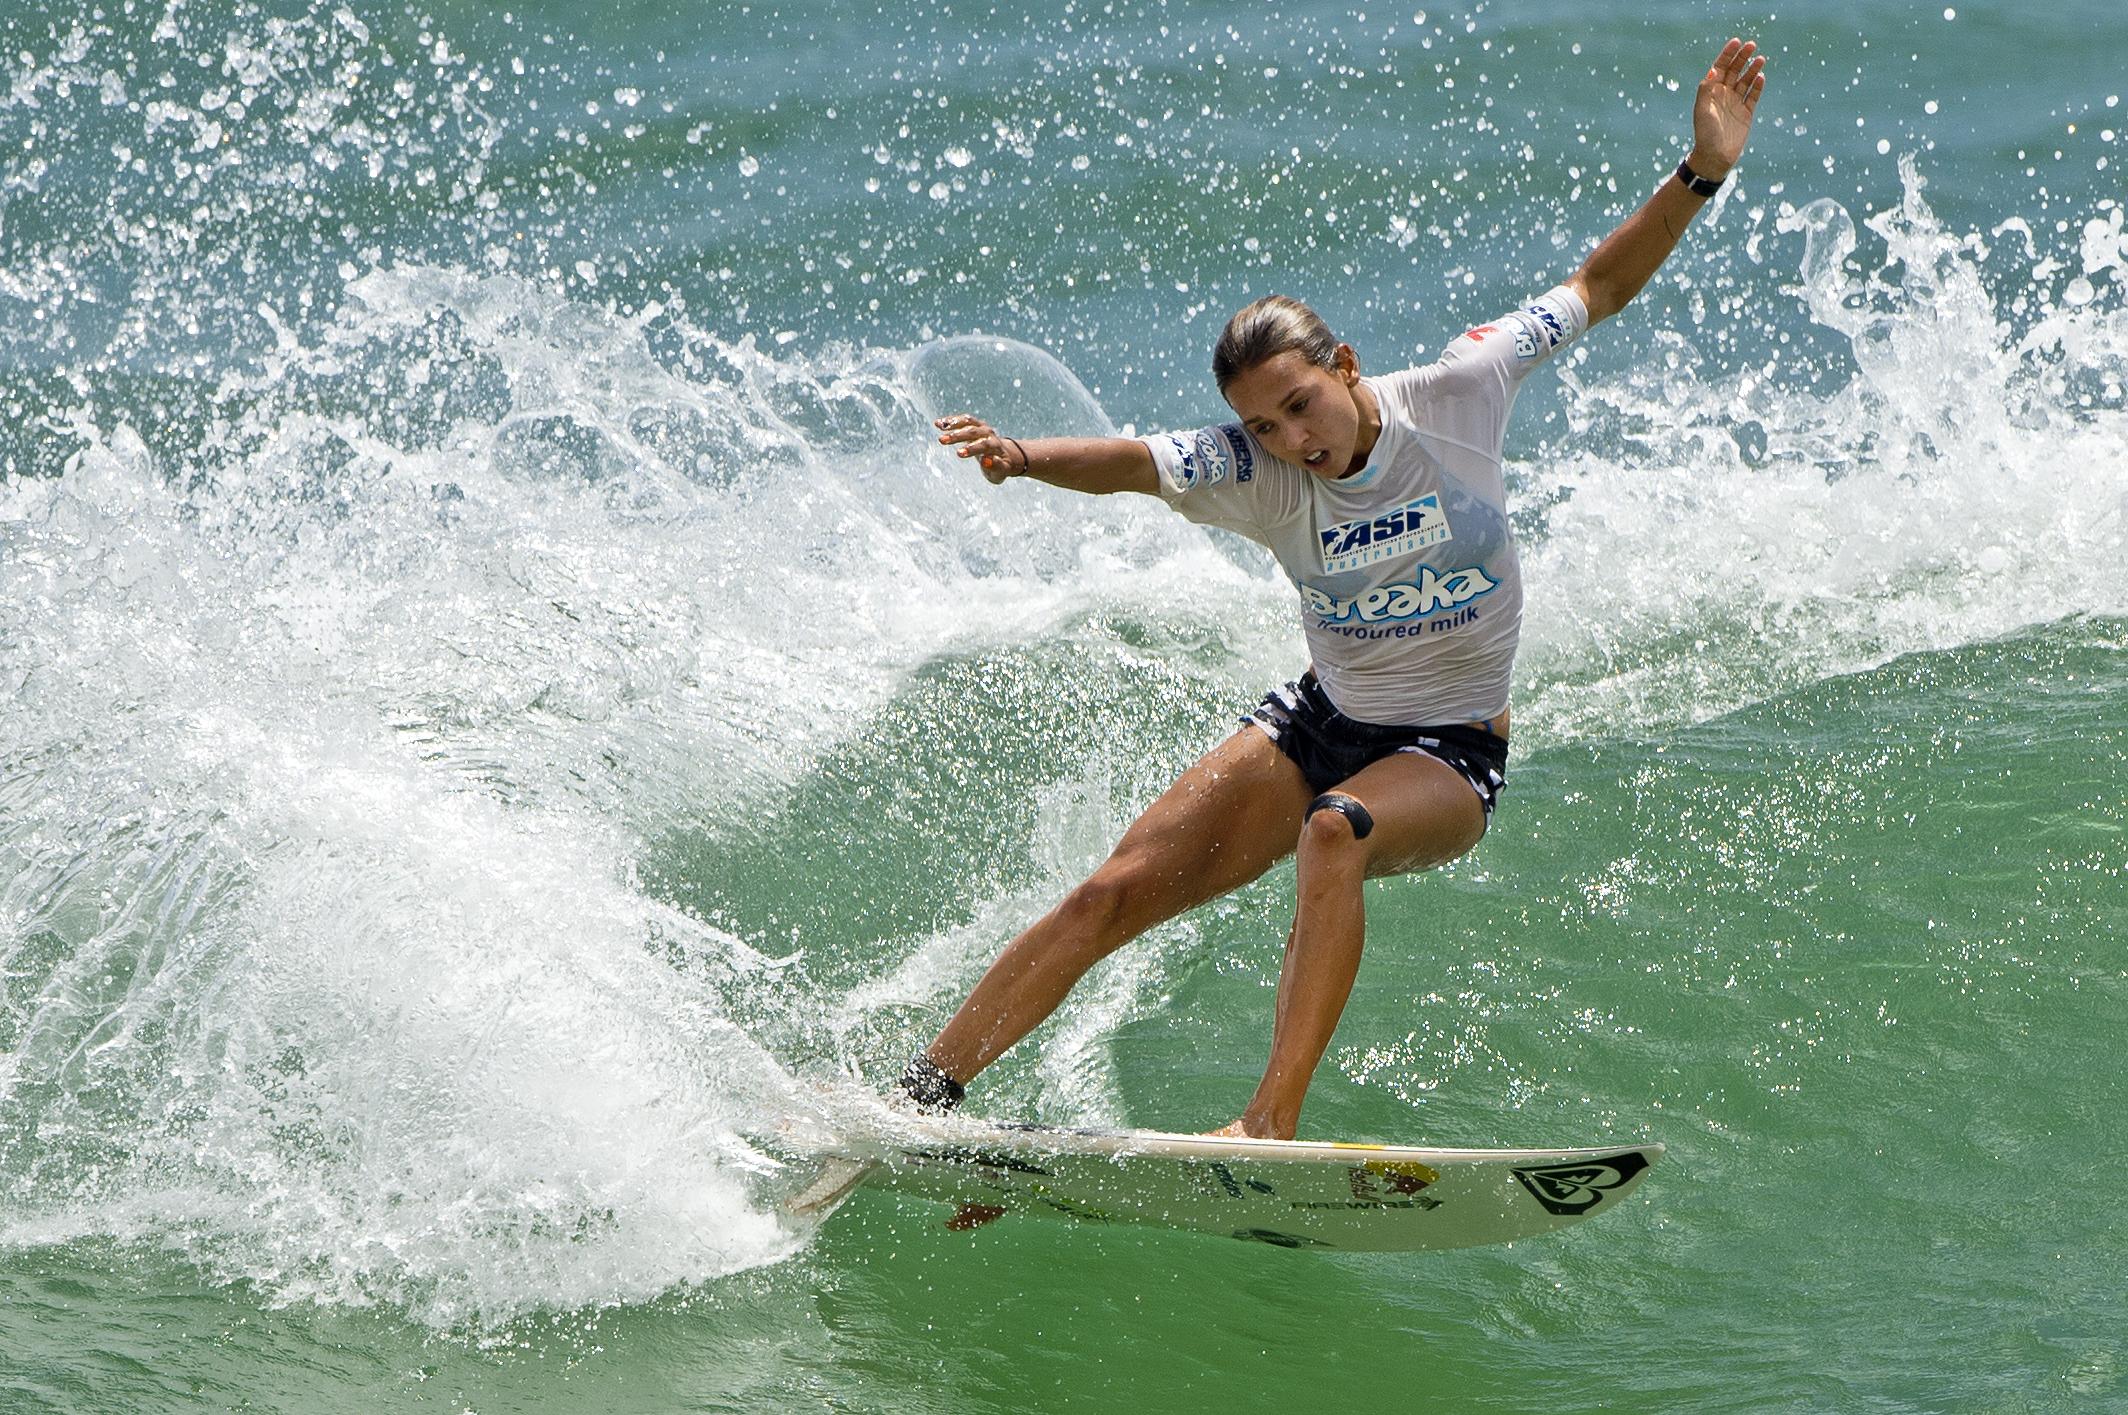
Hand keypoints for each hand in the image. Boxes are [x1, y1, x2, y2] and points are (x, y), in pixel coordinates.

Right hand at [934, 413, 1023, 484]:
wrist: (1006, 455)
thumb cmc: (1002, 467)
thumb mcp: (1001, 471)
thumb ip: (996, 466)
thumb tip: (986, 460)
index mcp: (995, 446)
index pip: (984, 445)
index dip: (971, 448)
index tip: (958, 453)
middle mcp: (989, 434)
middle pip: (973, 432)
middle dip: (957, 436)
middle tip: (942, 440)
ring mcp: (982, 427)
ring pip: (968, 422)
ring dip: (953, 424)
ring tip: (939, 426)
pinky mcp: (975, 425)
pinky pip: (963, 420)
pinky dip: (951, 421)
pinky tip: (938, 423)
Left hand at [1688, 37, 1765, 179]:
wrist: (1715, 157)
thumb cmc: (1705, 134)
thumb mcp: (1702, 111)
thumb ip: (1706, 90)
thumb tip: (1713, 70)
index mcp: (1711, 92)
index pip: (1720, 68)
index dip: (1727, 54)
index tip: (1736, 42)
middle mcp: (1723, 95)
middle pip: (1734, 71)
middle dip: (1742, 57)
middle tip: (1752, 45)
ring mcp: (1735, 103)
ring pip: (1745, 81)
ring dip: (1752, 69)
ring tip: (1760, 58)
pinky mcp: (1746, 113)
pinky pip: (1753, 96)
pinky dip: (1757, 86)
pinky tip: (1761, 76)